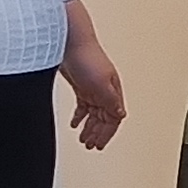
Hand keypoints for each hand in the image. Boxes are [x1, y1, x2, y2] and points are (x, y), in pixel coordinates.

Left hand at [59, 8, 127, 152]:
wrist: (66, 40)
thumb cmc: (85, 55)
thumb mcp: (100, 82)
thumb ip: (110, 100)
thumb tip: (121, 114)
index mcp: (113, 90)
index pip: (114, 117)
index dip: (108, 133)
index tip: (100, 146)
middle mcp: (104, 90)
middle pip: (104, 118)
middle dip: (99, 134)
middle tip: (91, 147)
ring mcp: (92, 88)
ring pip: (94, 114)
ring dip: (90, 128)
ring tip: (84, 140)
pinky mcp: (80, 85)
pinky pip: (83, 106)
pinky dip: (80, 117)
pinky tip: (75, 124)